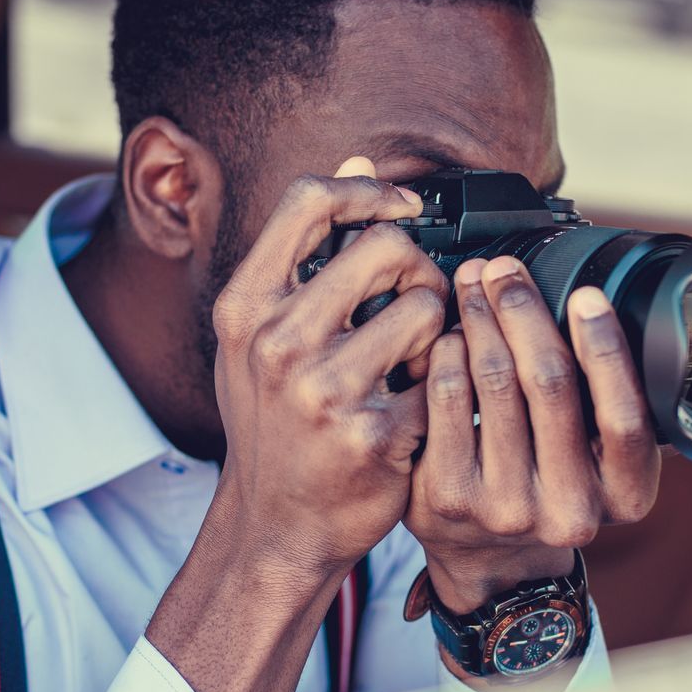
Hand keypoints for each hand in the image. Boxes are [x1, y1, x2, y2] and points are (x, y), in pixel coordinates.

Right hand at [148, 158, 448, 691]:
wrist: (276, 528)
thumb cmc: (276, 422)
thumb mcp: (265, 334)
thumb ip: (308, 251)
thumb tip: (358, 164)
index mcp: (246, 307)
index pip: (311, 200)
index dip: (370, 192)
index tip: (405, 210)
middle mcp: (276, 343)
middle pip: (386, 245)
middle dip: (418, 267)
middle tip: (417, 302)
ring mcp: (323, 391)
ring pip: (428, 307)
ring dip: (439, 331)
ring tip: (416, 361)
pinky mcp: (374, 434)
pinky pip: (445, 375)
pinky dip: (445, 387)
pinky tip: (419, 409)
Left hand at [404, 256, 661, 614]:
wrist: (492, 560)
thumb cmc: (553, 484)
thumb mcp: (602, 460)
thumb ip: (607, 402)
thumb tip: (593, 302)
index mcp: (624, 495)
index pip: (623, 415)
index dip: (605, 347)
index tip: (587, 293)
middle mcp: (569, 510)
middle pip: (550, 385)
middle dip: (525, 311)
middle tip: (505, 269)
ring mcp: (504, 509)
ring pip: (492, 384)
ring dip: (481, 320)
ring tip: (472, 285)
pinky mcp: (447, 499)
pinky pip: (446, 400)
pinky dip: (448, 353)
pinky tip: (448, 332)